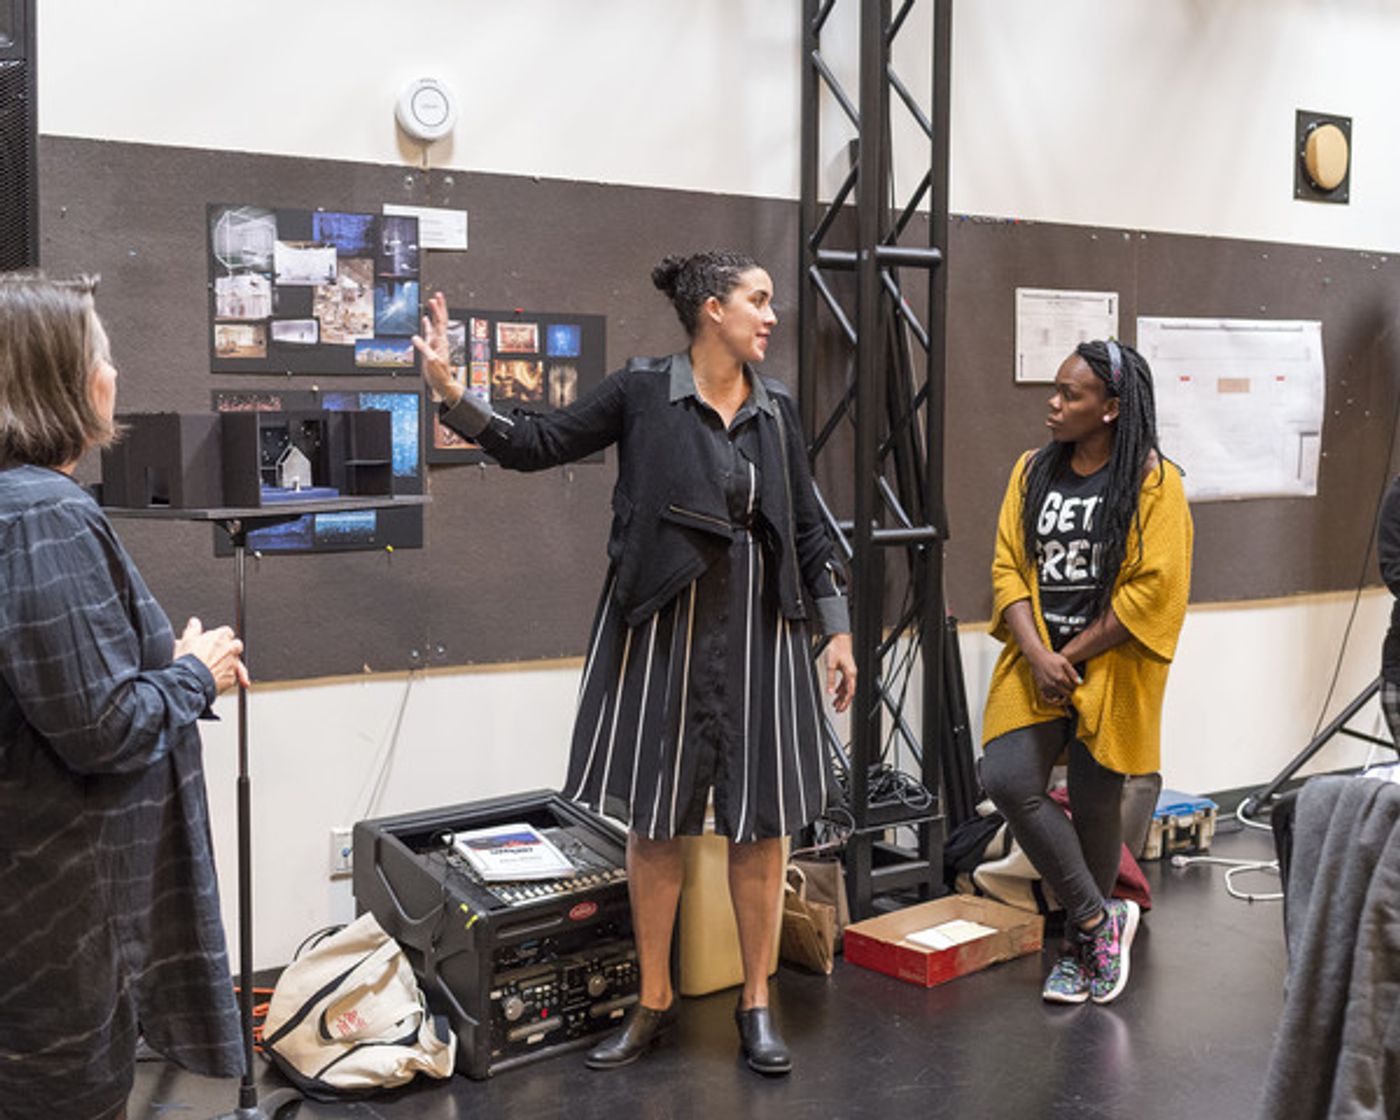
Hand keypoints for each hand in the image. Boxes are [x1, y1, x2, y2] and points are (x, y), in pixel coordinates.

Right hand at [174, 617, 249, 694]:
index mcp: (222, 636)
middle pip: (236, 645)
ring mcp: (233, 663)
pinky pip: (232, 676)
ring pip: (235, 661)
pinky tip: (213, 678)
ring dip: (226, 663)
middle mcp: (231, 648)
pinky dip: (225, 677)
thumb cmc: (188, 660)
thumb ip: (193, 629)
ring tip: (210, 668)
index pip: (227, 632)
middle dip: (228, 649)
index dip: (219, 638)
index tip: (212, 643)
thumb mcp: (186, 639)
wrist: (189, 680)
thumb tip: (194, 622)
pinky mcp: (232, 678)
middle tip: (215, 655)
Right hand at [411, 290, 461, 404]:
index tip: (435, 298)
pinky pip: (430, 333)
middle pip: (440, 319)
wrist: (443, 383)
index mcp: (441, 341)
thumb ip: (424, 348)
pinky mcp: (432, 347)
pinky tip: (426, 319)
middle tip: (437, 295)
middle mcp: (440, 340)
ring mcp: (436, 343)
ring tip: (432, 302)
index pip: (440, 321)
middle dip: (439, 307)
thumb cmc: (440, 374)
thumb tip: (415, 337)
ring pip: (436, 324)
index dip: (438, 309)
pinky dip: (428, 325)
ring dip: (434, 313)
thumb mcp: (431, 361)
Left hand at [825, 632, 856, 713]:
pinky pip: (845, 682)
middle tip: (838, 710)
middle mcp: (852, 673)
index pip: (850, 692)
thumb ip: (830, 679)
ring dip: (841, 696)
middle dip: (844, 702)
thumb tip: (830, 692)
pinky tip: (835, 692)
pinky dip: (840, 689)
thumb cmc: (837, 648)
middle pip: (849, 692)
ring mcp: (849, 671)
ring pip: (847, 688)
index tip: (840, 709)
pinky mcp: (846, 669)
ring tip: (835, 703)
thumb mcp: (830, 665)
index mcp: (850, 673)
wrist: (839, 638)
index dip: (845, 702)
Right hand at [1027, 647, 1079, 706]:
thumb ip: (1073, 673)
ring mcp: (1046, 686)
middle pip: (1066, 694)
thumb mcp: (1065, 662)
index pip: (1072, 688)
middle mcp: (1053, 684)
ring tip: (1062, 686)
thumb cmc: (1052, 658)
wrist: (1037, 657)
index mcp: (1060, 677)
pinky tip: (1055, 688)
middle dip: (1069, 691)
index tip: (1073, 683)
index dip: (1074, 686)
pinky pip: (1050, 696)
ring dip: (1062, 693)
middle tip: (1069, 686)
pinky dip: (1054, 694)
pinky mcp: (1041, 687)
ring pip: (1059, 696)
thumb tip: (1080, 683)